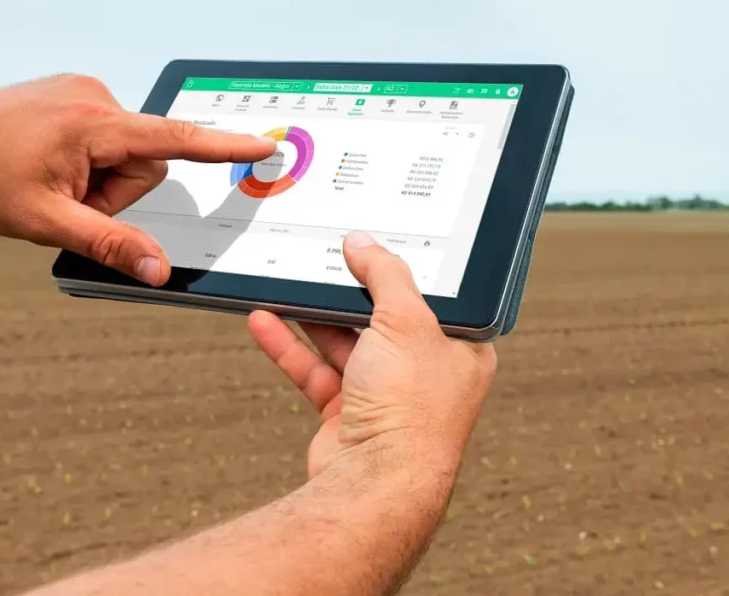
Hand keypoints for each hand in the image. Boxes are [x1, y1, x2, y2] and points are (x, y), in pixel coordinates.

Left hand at [0, 74, 274, 284]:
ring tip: (58, 181)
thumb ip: (109, 245)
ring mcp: (85, 93)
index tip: (262, 145)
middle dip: (119, 191)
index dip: (223, 147)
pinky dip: (93, 159)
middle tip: (73, 200)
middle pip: (147, 161)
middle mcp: (96, 98)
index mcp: (93, 125)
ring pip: (128, 152)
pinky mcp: (77, 95)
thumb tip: (157, 270)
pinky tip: (55, 163)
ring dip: (104, 178)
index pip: (174, 139)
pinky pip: (110, 137)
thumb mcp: (46, 222)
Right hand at [248, 231, 496, 480]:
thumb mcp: (406, 321)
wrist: (374, 485)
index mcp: (461, 351)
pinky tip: (267, 321)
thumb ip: (385, 275)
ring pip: (345, 344)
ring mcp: (385, 396)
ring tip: (288, 284)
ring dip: (314, 317)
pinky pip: (317, 370)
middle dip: (352, 292)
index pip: (434, 300)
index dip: (406, 273)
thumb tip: (364, 244)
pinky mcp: (348, 414)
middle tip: (326, 261)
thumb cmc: (411, 411)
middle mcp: (426, 375)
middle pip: (385, 319)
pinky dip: (291, 347)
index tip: (376, 248)